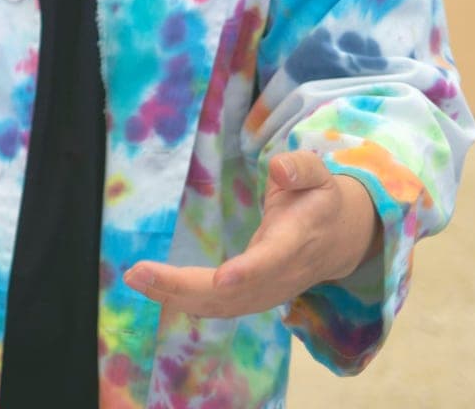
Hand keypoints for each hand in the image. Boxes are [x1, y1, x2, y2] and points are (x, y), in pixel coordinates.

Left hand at [124, 151, 382, 318]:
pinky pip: (217, 307)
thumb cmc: (319, 200)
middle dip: (184, 286)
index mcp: (295, 241)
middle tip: (138, 272)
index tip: (222, 277)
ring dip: (174, 295)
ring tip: (135, 279)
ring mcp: (266, 293)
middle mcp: (279, 275)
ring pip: (219, 304)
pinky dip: (183, 301)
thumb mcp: (319, 175)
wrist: (339, 241)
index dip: (250, 271)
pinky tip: (152, 290)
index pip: (273, 260)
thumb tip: (278, 167)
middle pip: (233, 291)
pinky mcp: (253, 298)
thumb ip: (301, 168)